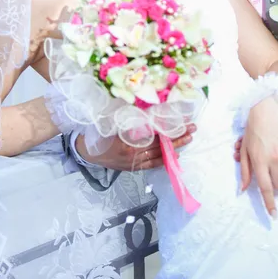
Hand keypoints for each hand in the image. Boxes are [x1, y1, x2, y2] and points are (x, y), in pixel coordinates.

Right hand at [75, 125, 196, 170]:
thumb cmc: (98, 133)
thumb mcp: (113, 123)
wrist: (85, 151)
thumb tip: (150, 110)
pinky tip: (175, 155)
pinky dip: (164, 159)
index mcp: (128, 143)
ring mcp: (133, 164)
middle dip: (178, 138)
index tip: (182, 122)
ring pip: (159, 156)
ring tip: (188, 139)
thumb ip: (131, 120)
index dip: (169, 129)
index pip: (154, 136)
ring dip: (175, 148)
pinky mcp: (132, 168)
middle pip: (160, 146)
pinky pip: (151, 164)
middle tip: (193, 129)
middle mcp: (133, 156)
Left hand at [238, 97, 277, 217]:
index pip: (265, 188)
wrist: (269, 108)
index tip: (273, 214)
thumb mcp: (245, 148)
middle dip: (274, 189)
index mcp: (259, 160)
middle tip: (270, 183)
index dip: (269, 203)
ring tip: (277, 176)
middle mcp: (274, 159)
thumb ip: (246, 170)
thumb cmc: (253, 128)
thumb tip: (243, 189)